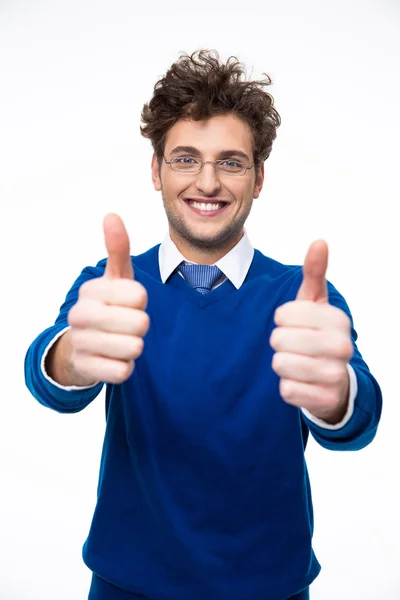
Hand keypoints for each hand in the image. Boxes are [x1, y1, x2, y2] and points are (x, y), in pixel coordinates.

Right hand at [67, 213, 149, 383]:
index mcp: (91, 290)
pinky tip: (113, 358)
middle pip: (140, 323)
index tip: (129, 302)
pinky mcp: (87, 369)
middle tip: (127, 324)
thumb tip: (112, 215)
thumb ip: (117, 249)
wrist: (78, 346)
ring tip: (120, 340)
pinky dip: (125, 367)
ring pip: (134, 348)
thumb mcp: (114, 278)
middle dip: (140, 326)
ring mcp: (81, 343)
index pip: (139, 295)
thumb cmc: (105, 307)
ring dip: (134, 347)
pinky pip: (124, 371)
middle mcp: (80, 315)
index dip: (141, 301)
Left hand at [269, 240, 352, 423]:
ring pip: (281, 365)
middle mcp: (343, 347)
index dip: (280, 318)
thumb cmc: (318, 333)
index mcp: (338, 319)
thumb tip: (319, 241)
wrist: (335, 379)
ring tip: (296, 362)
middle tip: (292, 344)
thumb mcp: (315, 302)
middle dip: (279, 342)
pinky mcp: (325, 400)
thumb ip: (314, 273)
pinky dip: (287, 387)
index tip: (291, 322)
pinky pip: (286, 390)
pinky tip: (301, 382)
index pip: (283, 314)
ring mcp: (336, 375)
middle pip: (280, 340)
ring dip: (281, 364)